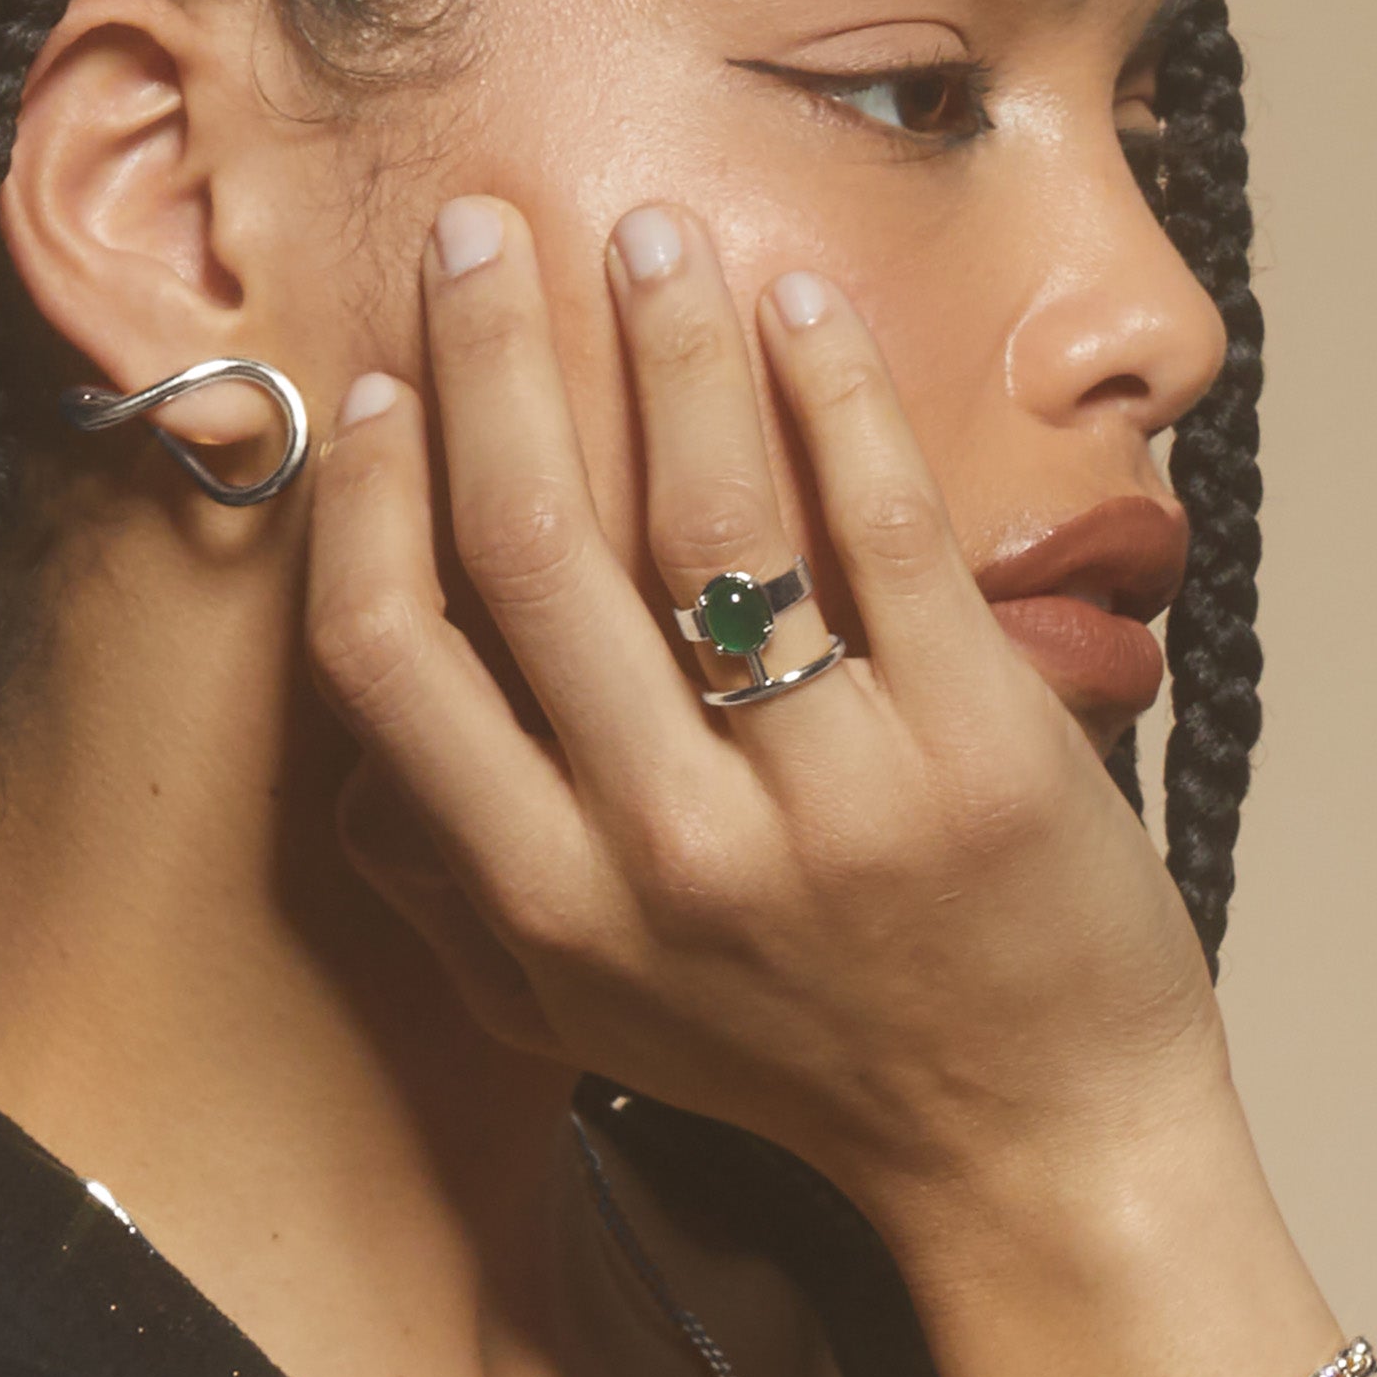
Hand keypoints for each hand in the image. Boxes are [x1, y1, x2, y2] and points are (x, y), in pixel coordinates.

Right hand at [305, 195, 1225, 1215]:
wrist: (1025, 1142)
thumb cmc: (802, 1063)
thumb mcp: (589, 1021)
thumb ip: (458, 906)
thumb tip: (351, 782)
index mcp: (551, 908)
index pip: (396, 663)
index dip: (367, 502)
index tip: (380, 391)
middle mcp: (669, 853)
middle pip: (533, 550)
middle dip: (490, 361)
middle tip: (483, 234)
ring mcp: (831, 800)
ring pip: (707, 516)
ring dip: (663, 343)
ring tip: (649, 234)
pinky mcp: (980, 751)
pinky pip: (885, 530)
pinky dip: (832, 394)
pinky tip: (795, 306)